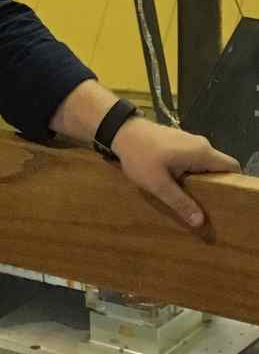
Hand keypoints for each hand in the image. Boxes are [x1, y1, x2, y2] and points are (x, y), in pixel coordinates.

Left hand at [111, 117, 240, 228]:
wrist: (121, 131)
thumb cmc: (140, 156)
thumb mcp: (158, 184)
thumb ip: (180, 202)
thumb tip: (200, 222)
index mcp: (202, 153)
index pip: (232, 167)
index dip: (233, 184)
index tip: (224, 201)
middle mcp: (201, 145)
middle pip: (219, 167)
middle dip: (215, 185)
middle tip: (206, 205)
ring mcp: (190, 141)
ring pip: (205, 164)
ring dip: (200, 179)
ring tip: (191, 197)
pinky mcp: (179, 141)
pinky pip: (193, 159)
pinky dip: (190, 171)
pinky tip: (178, 183)